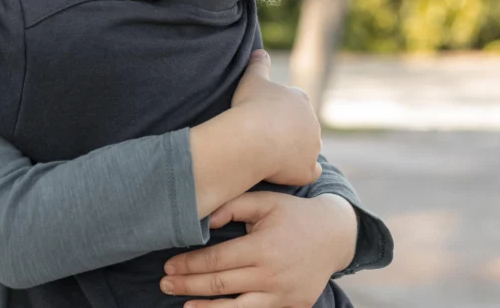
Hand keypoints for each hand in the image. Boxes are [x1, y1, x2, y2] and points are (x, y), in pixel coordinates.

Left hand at [161, 192, 356, 307]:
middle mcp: (271, 275)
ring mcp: (282, 295)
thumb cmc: (293, 214)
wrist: (334, 235)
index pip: (216, 260)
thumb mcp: (265, 201)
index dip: (189, 264)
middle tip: (165, 283)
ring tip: (183, 305)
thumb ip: (232, 207)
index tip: (168, 265)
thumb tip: (202, 220)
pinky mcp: (291, 306)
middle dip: (188, 285)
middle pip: (220, 285)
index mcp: (262, 247)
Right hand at [231, 51, 321, 185]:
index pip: (294, 105)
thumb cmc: (251, 106)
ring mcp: (312, 147)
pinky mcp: (307, 169)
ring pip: (308, 149)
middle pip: (303, 127)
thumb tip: (260, 50)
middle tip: (265, 137)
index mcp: (301, 99)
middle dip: (289, 132)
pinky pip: (311, 171)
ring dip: (296, 151)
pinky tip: (290, 172)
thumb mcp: (252, 78)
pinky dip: (303, 171)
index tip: (264, 117)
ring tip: (273, 155)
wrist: (252, 138)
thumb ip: (259, 63)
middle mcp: (313, 122)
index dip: (279, 112)